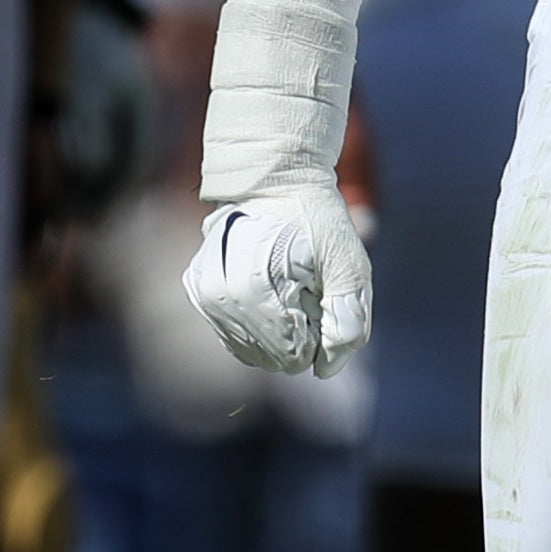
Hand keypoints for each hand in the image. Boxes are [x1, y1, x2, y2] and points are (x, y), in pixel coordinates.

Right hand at [186, 188, 370, 378]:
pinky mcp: (200, 292)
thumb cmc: (318, 221)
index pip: (296, 355)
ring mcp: (207, 296)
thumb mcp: (350, 264)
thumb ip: (347, 321)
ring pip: (252, 352)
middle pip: (273, 358)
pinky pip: (234, 337)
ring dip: (276, 329)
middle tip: (304, 286)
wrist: (276, 182)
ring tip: (283, 285)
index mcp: (258, 290)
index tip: (318, 291)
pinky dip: (257, 325)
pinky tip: (266, 294)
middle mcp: (223, 297)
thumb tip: (325, 369)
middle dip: (298, 332)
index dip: (319, 332)